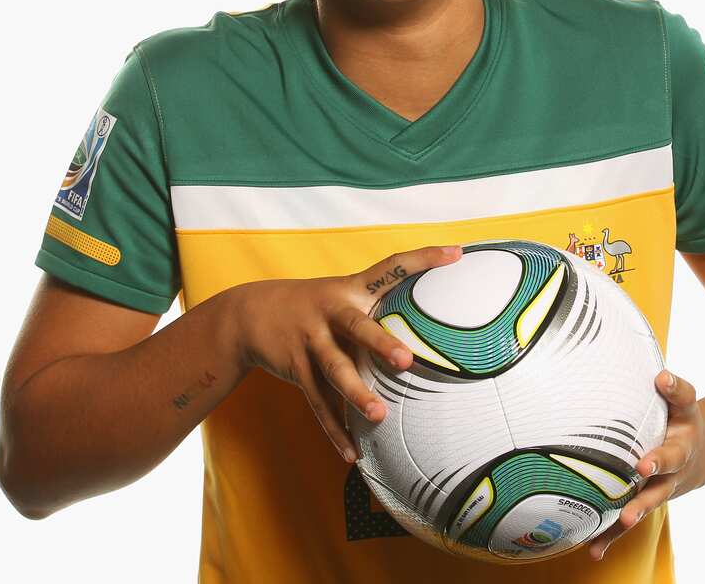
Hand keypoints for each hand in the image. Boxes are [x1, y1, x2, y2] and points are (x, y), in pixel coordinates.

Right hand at [229, 244, 463, 464]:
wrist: (248, 313)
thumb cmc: (315, 307)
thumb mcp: (342, 294)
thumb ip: (376, 307)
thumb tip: (430, 326)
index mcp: (351, 289)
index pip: (392, 267)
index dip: (423, 259)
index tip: (456, 253)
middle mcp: (331, 311)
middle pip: (356, 327)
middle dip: (380, 344)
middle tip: (406, 361)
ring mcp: (310, 340)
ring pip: (335, 370)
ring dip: (356, 394)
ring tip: (379, 416)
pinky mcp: (296, 368)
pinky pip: (318, 403)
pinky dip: (335, 430)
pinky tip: (352, 453)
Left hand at [589, 369, 704, 560]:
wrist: (703, 453)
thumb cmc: (684, 421)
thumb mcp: (686, 404)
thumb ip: (675, 390)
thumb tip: (661, 376)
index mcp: (680, 448)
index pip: (670, 453)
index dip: (658, 459)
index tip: (643, 465)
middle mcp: (671, 474)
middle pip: (658, 489)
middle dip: (642, 500)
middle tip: (628, 512)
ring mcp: (659, 491)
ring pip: (643, 508)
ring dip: (629, 520)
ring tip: (616, 527)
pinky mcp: (645, 502)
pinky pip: (626, 522)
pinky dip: (611, 537)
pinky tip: (594, 551)